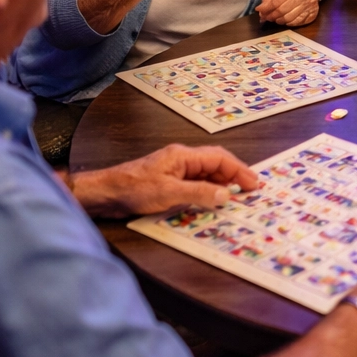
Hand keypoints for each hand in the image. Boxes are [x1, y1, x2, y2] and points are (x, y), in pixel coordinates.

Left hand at [71, 143, 258, 218]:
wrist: (103, 194)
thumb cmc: (132, 189)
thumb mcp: (169, 193)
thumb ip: (199, 193)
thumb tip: (226, 195)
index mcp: (183, 156)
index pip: (219, 158)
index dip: (239, 170)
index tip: (253, 184)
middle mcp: (181, 160)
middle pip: (215, 164)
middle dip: (234, 176)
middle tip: (250, 191)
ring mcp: (173, 171)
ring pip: (205, 174)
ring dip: (221, 184)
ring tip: (235, 198)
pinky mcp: (166, 182)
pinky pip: (194, 183)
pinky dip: (207, 191)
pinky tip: (210, 201)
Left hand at [256, 0, 324, 25]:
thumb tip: (262, 11)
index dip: (267, 7)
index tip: (260, 10)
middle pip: (284, 9)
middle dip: (272, 15)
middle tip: (266, 16)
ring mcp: (312, 2)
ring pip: (291, 17)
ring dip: (279, 20)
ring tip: (274, 18)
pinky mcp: (314, 11)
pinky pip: (299, 22)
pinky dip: (289, 23)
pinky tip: (285, 19)